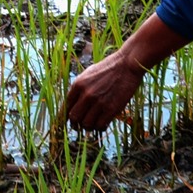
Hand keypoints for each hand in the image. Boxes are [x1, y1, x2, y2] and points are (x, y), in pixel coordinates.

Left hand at [58, 13, 190, 134]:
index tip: (71, 119)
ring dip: (88, 127)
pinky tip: (102, 124)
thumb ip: (79, 88)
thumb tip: (73, 104)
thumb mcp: (88, 74)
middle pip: (74, 118)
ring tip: (92, 125)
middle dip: (75, 124)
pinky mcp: (111, 109)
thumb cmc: (108, 68)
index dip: (67, 115)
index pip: (66, 106)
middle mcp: (86, 94)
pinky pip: (100, 126)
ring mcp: (99, 102)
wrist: (127, 65)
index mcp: (78, 85)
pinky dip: (99, 128)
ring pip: (86, 125)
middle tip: (79, 126)